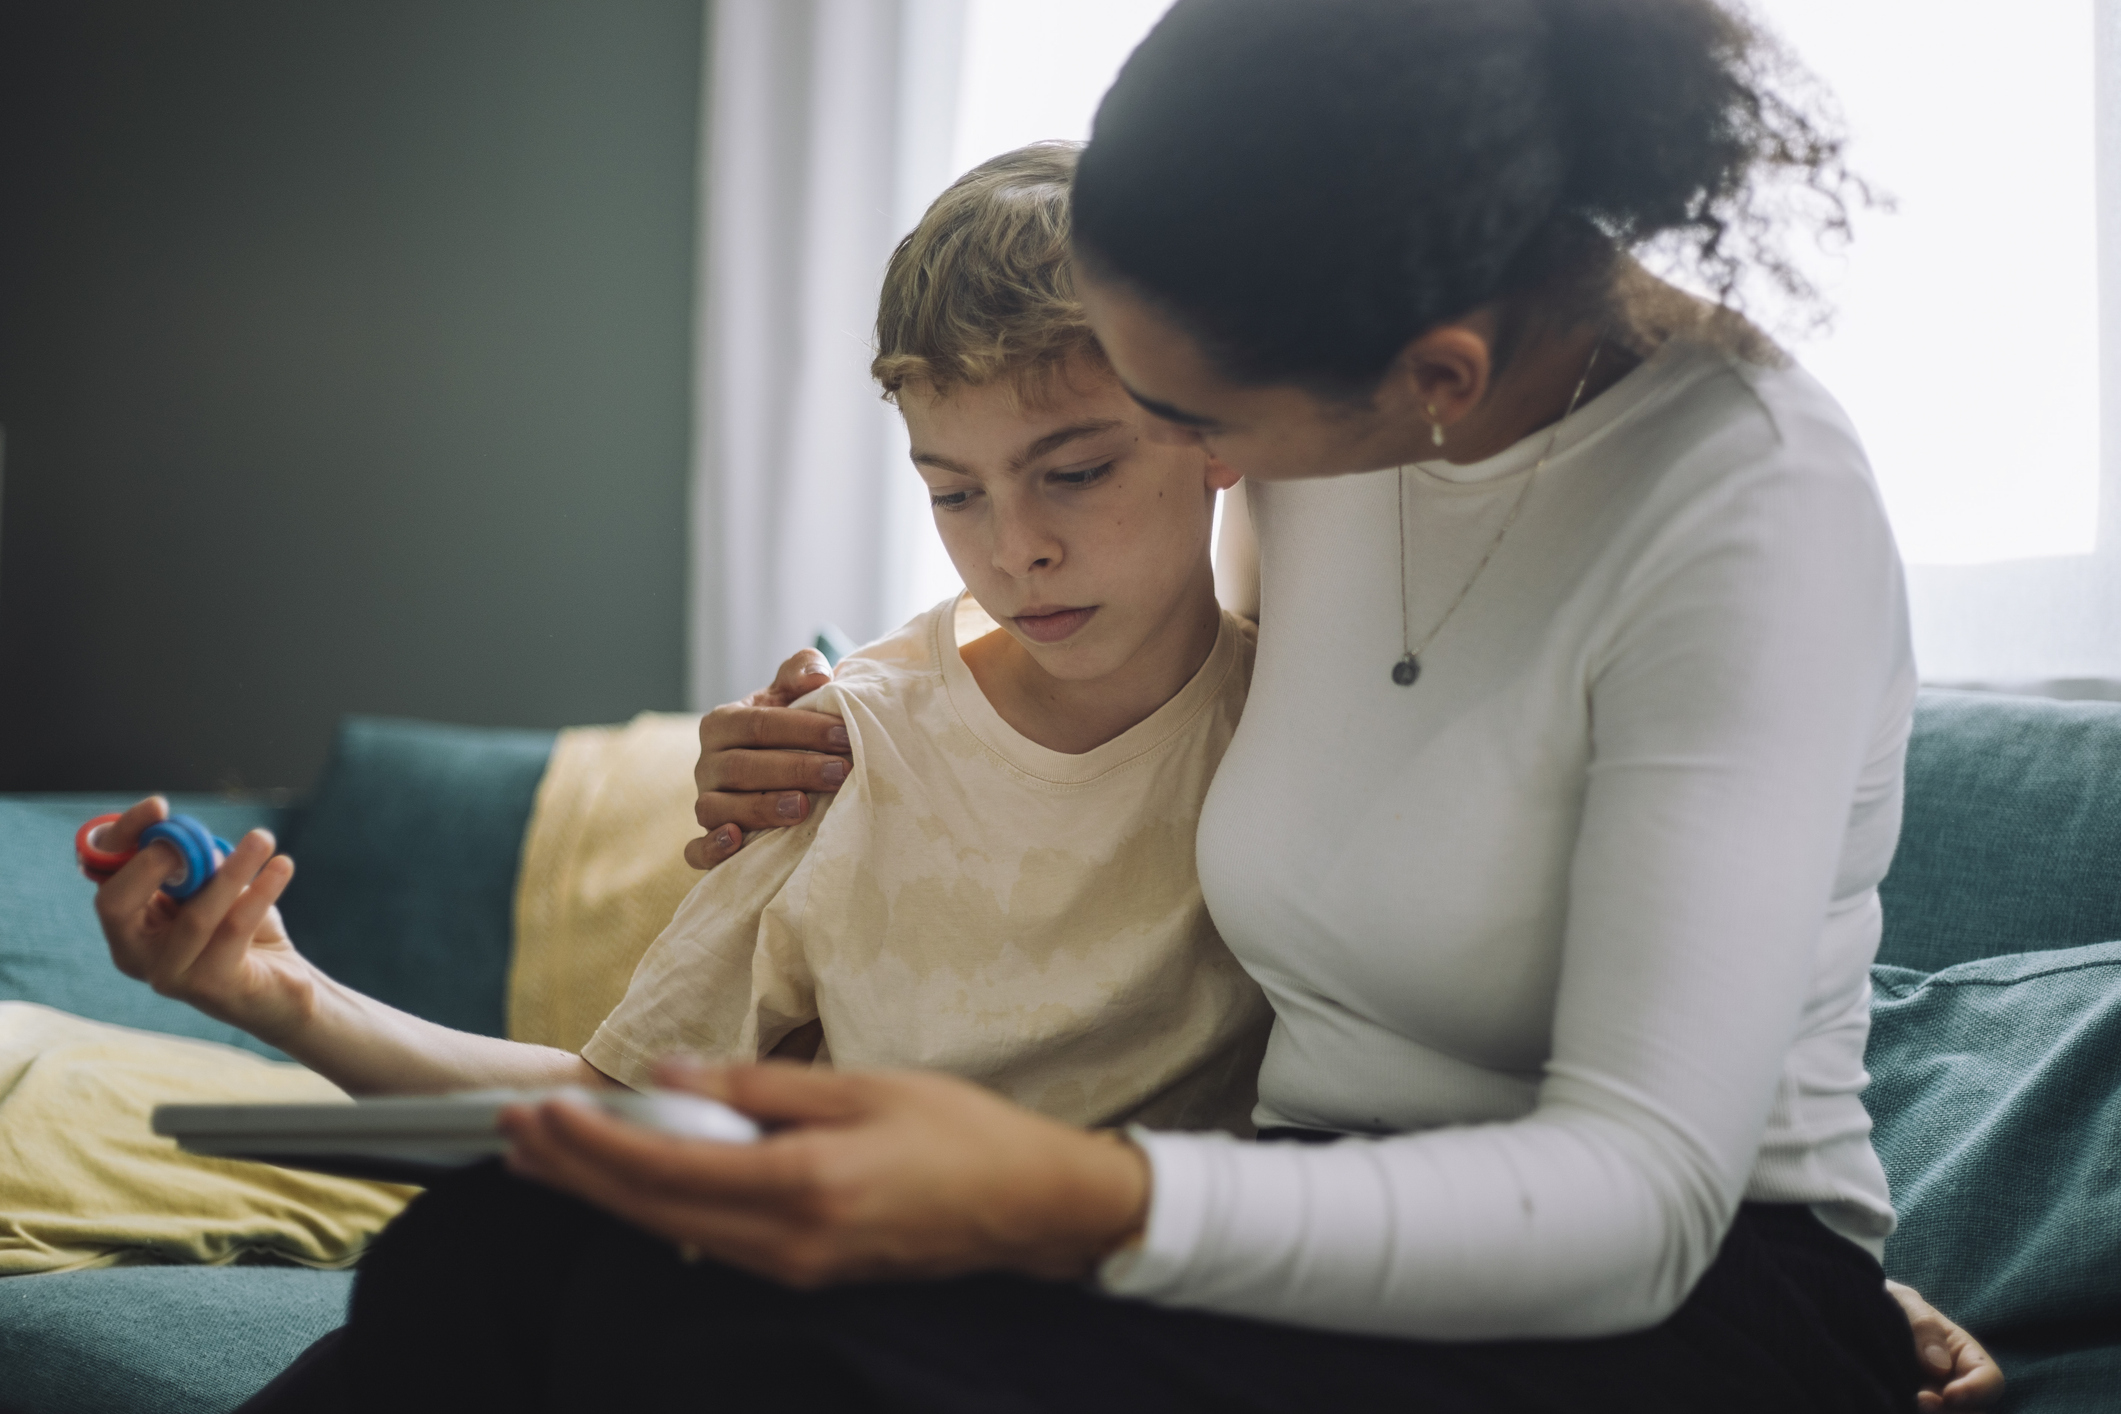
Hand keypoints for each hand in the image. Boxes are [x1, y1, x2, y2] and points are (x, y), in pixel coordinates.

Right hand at [93, 796, 312, 1043]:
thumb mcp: (212, 890)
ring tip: (262, 838)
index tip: (157, 806)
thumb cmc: (241, 933)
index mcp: (127, 925)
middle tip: (195, 836)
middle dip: (152, 861)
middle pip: (118, 903)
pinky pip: (234, 930)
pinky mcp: (211, 987)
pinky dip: (261, 892)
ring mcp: (169, 975)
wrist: (281, 987)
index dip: (122, 838)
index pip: (104, 877)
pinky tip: (282, 866)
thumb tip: (187, 835)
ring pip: (195, 915)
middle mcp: (136, 954)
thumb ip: (193, 865)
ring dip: (231, 870)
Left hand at [500, 1059, 1148, 1286]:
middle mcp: (787, 1241)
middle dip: (575, 1171)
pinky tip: (628, 1185)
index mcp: (803, 1185)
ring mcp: (794, 1266)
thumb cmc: (959, 1131)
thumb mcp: (863, 1087)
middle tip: (511, 1136)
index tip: (538, 1113)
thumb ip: (760, 1088)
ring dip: (605, 1192)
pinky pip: (708, 1241)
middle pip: (652, 1210)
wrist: (1030, 1207)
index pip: (668, 1166)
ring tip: (545, 1160)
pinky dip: (655, 1209)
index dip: (594, 1142)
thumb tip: (671, 1073)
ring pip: (672, 1231)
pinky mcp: (805, 1271)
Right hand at [688, 648, 853, 868]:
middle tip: (840, 773)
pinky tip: (737, 841)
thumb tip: (819, 676)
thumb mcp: (791, 694)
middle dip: (794, 769)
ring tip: (803, 807)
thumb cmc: (786, 727)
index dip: (803, 729)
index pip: (759, 724)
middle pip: (742, 767)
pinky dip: (711, 848)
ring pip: (719, 808)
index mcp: (723, 723)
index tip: (845, 735)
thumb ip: (802, 671)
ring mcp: (704, 802)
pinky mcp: (706, 839)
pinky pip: (696, 849)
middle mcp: (706, 763)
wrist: (773, 764)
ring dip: (761, 808)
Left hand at [1888, 1280, 2003, 1410]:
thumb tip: (1939, 1367)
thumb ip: (1924, 1326)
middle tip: (1920, 1402)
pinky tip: (1893, 1405)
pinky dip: (1906, 1410)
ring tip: (1906, 1403)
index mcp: (1963, 1354)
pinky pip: (1913, 1412)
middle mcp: (1952, 1381)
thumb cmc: (1888, 1302)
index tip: (1950, 1395)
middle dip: (1952, 1411)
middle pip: (1972, 1410)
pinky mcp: (1906, 1404)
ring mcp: (1931, 1396)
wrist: (1853, 1310)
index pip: (1990, 1380)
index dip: (1977, 1391)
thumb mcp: (1904, 1302)